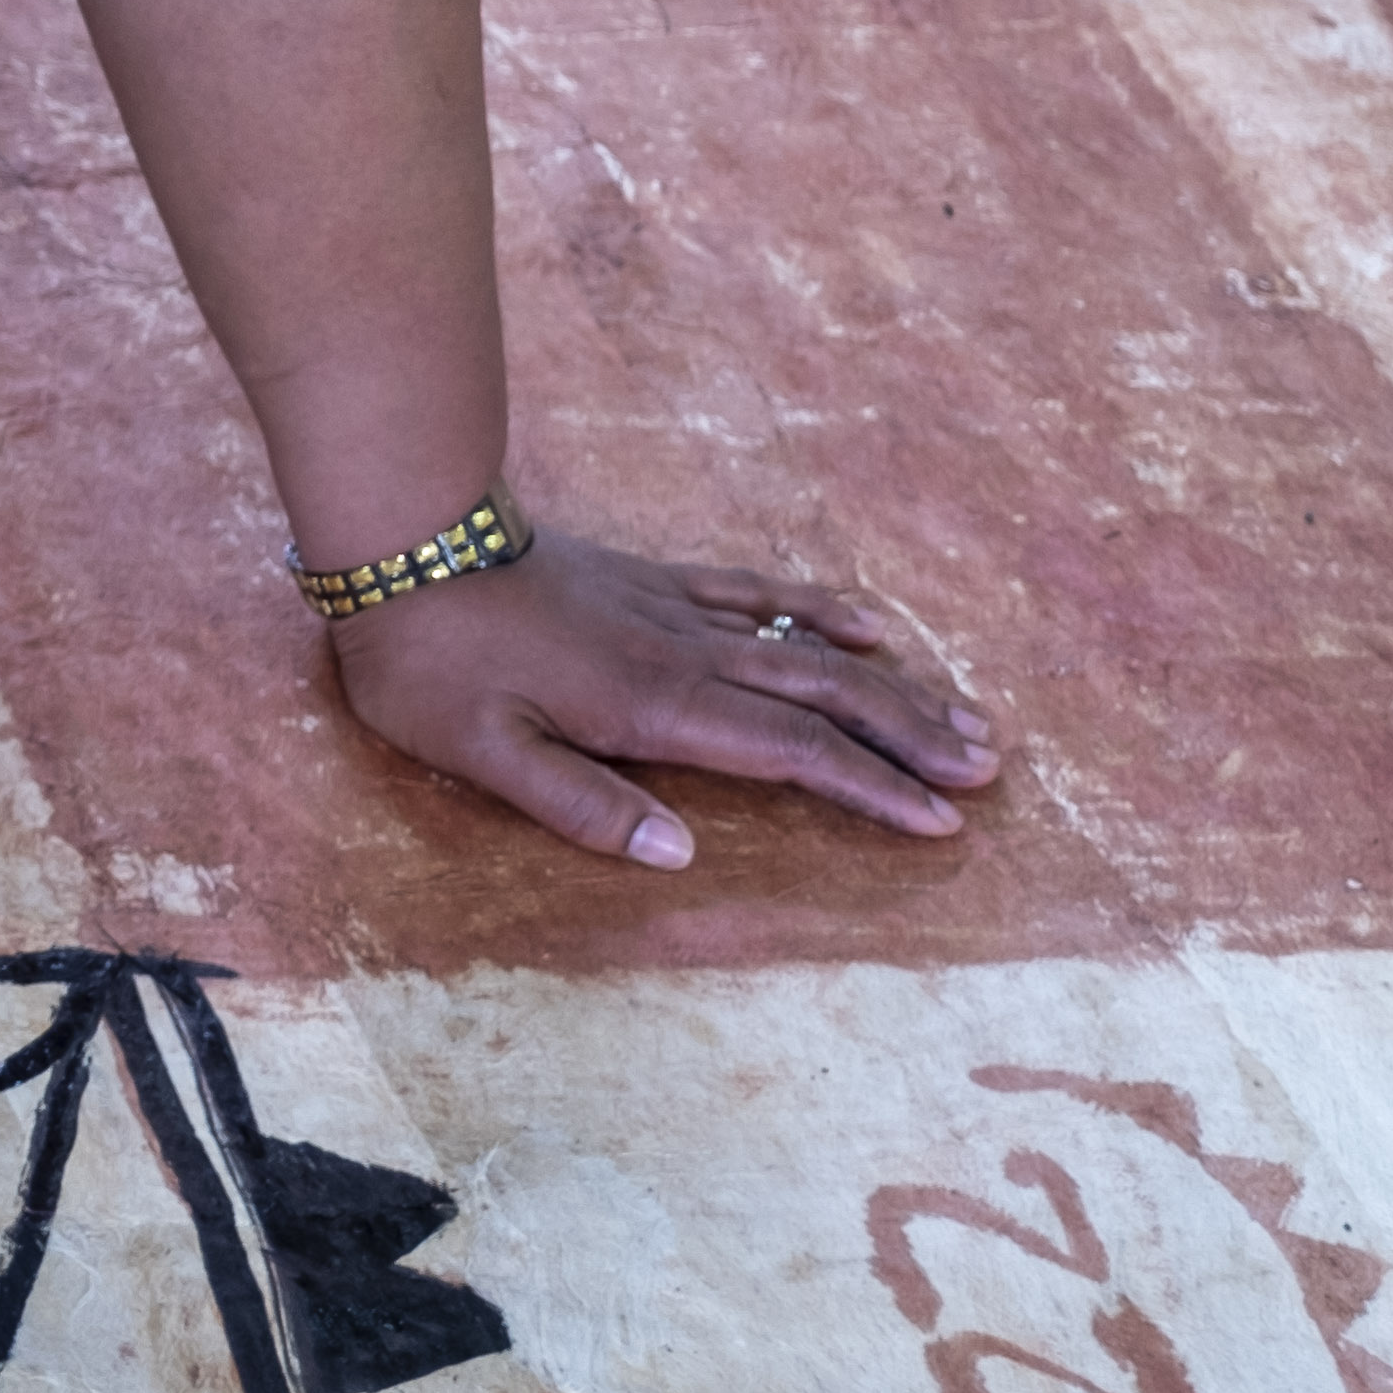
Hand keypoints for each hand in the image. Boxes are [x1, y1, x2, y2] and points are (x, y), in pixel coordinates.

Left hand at [329, 536, 1002, 866]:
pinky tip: (869, 621)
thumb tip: (682, 854)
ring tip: (964, 714)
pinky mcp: (655, 579)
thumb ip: (582, 805)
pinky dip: (822, 607)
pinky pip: (759, 591)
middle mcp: (686, 653)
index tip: (942, 821)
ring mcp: (676, 609)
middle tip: (989, 770)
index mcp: (656, 707)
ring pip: (808, 644)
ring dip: (891, 681)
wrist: (403, 538)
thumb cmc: (429, 660)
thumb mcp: (482, 753)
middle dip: (911, 736)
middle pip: (826, 695)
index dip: (870, 788)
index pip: (790, 753)